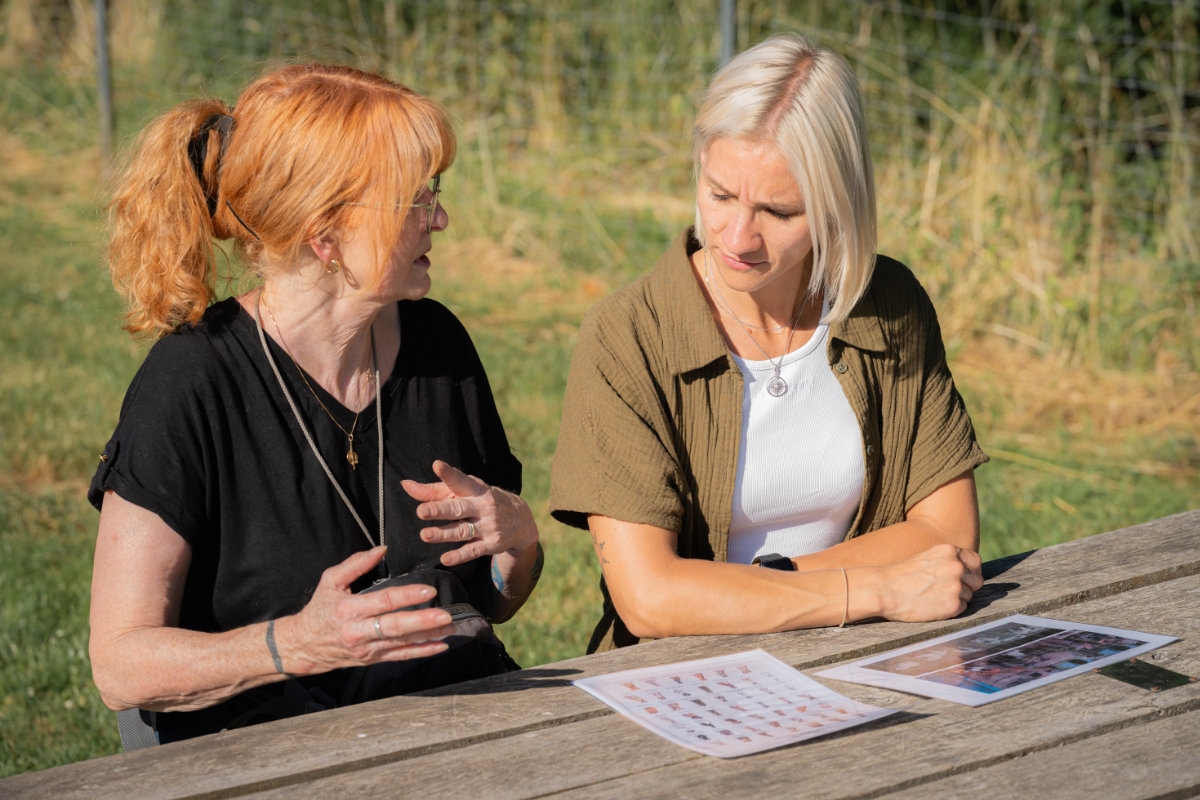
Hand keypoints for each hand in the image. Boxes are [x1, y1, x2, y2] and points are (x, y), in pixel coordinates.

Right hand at [280, 546, 455, 674]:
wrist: (303, 646)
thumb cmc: (319, 610)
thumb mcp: (330, 581)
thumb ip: (356, 564)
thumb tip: (382, 549)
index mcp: (349, 610)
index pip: (383, 602)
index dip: (407, 596)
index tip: (429, 591)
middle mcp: (359, 632)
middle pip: (395, 627)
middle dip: (422, 621)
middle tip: (445, 615)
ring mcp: (368, 648)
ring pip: (402, 643)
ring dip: (428, 636)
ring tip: (451, 627)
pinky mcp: (373, 659)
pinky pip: (401, 656)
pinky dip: (422, 652)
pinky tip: (440, 646)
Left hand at [402, 460, 538, 567]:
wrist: (520, 520)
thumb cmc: (481, 501)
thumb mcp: (463, 492)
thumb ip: (434, 491)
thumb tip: (405, 485)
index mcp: (475, 489)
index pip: (460, 480)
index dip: (449, 474)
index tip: (437, 466)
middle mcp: (483, 506)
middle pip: (458, 508)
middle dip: (440, 509)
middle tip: (421, 511)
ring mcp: (488, 525)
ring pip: (462, 530)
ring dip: (443, 534)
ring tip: (425, 535)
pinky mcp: (491, 544)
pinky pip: (473, 550)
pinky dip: (460, 555)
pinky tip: (446, 558)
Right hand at [873, 543, 982, 622]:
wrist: (882, 589)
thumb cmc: (901, 575)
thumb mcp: (927, 558)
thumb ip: (948, 562)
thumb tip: (968, 572)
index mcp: (949, 551)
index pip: (976, 562)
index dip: (970, 572)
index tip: (961, 578)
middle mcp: (956, 566)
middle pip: (976, 581)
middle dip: (965, 587)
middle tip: (944, 591)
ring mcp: (956, 586)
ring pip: (969, 596)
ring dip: (956, 599)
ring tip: (934, 597)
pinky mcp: (953, 605)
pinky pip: (962, 609)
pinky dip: (950, 610)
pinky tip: (933, 606)